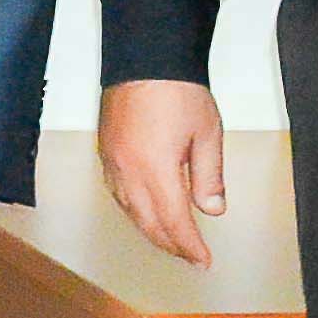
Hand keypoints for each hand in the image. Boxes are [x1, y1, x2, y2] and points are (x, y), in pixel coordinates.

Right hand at [98, 79, 225, 265]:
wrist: (145, 57)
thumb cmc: (177, 90)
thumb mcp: (208, 134)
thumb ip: (210, 176)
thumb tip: (212, 209)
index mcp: (155, 169)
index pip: (174, 221)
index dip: (189, 246)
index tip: (203, 261)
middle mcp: (128, 170)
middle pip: (148, 222)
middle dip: (170, 244)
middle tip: (190, 257)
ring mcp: (112, 161)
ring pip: (129, 210)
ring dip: (150, 230)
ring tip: (170, 240)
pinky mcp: (106, 150)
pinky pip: (117, 193)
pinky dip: (133, 210)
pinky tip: (144, 211)